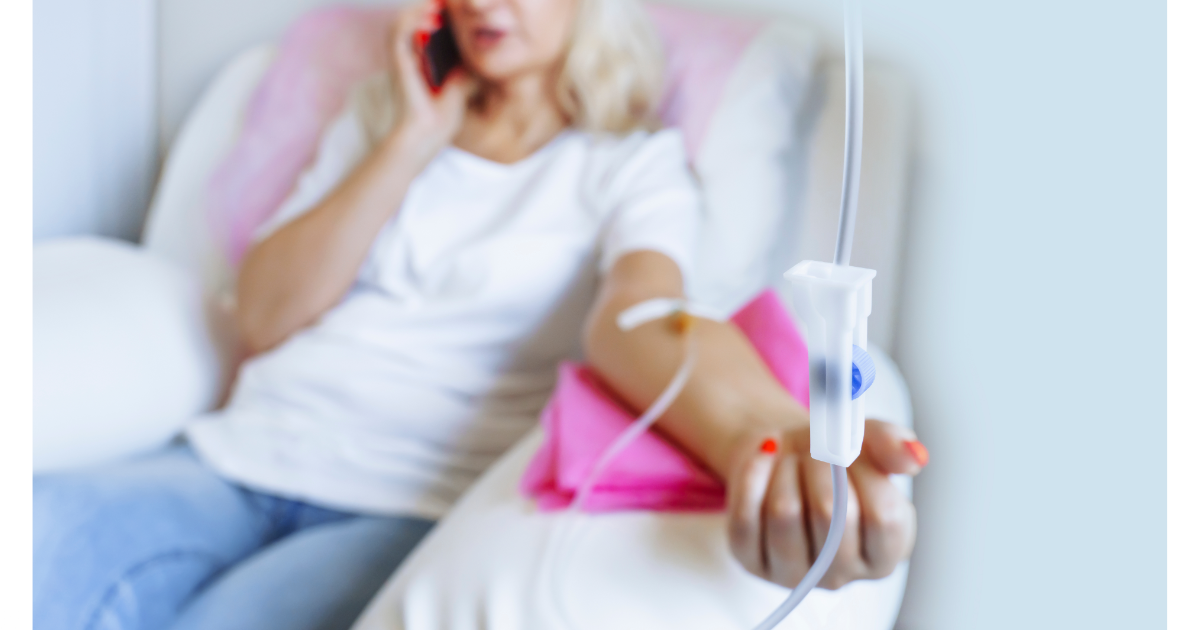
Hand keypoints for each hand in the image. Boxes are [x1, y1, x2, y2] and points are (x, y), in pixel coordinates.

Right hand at [386, 1, 475, 163]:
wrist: (427, 136)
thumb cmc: (443, 116)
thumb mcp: (463, 83)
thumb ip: (468, 64)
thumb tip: (487, 51)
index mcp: (421, 57)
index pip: (428, 24)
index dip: (442, 11)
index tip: (458, 3)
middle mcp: (409, 54)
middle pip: (415, 17)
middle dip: (431, 6)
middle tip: (450, 0)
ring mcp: (401, 57)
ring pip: (403, 19)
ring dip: (421, 8)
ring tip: (441, 4)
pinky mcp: (397, 63)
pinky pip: (399, 33)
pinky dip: (413, 21)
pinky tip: (433, 19)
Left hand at [726, 419, 925, 588]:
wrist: (784, 457)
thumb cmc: (831, 460)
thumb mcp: (867, 443)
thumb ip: (893, 445)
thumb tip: (913, 457)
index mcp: (883, 554)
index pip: (884, 518)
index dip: (867, 474)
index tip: (853, 449)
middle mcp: (840, 574)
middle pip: (831, 515)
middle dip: (821, 466)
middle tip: (816, 447)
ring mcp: (792, 574)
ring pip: (785, 514)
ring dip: (786, 470)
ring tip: (790, 457)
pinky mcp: (750, 561)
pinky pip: (745, 518)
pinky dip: (752, 476)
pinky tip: (762, 458)